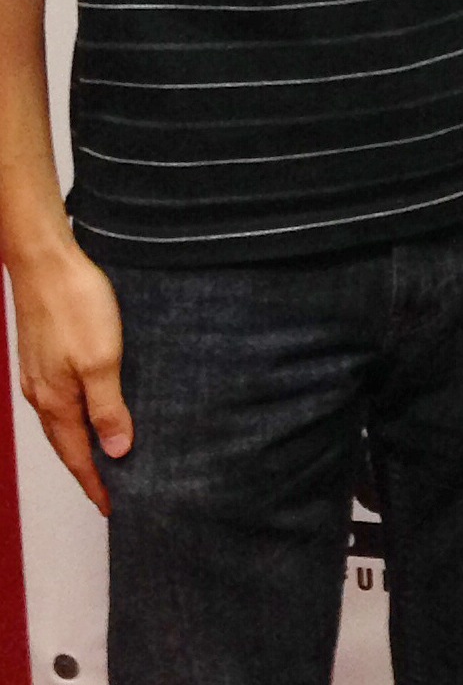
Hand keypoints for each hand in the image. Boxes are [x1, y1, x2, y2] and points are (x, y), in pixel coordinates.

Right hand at [12, 238, 128, 512]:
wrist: (46, 264)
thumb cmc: (76, 306)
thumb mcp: (103, 359)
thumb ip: (108, 407)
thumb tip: (116, 452)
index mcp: (56, 402)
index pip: (77, 456)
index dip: (96, 482)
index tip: (112, 506)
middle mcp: (42, 394)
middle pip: (66, 443)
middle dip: (87, 469)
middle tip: (111, 489)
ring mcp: (39, 374)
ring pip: (61, 420)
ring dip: (81, 441)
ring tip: (104, 455)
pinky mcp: (43, 355)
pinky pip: (60, 398)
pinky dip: (75, 413)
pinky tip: (89, 406)